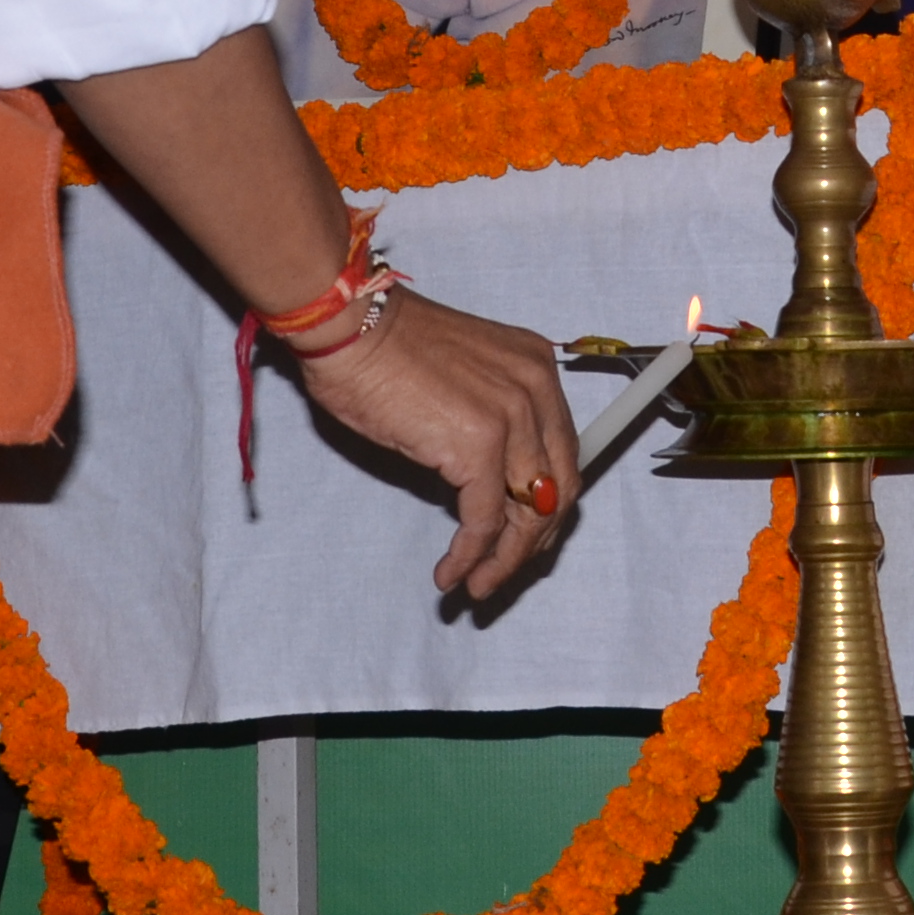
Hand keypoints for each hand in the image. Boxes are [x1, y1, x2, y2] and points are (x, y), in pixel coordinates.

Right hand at [293, 290, 581, 603]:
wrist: (350, 327)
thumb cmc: (386, 350)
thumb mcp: (464, 378)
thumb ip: (493, 420)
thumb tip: (496, 486)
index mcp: (536, 368)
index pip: (563, 452)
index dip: (548, 507)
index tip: (527, 540)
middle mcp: (536, 387)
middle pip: (557, 487)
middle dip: (533, 541)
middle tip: (505, 572)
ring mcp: (512, 415)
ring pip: (527, 512)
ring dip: (504, 561)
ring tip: (479, 587)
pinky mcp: (478, 445)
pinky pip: (484, 520)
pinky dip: (470, 556)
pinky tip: (451, 574)